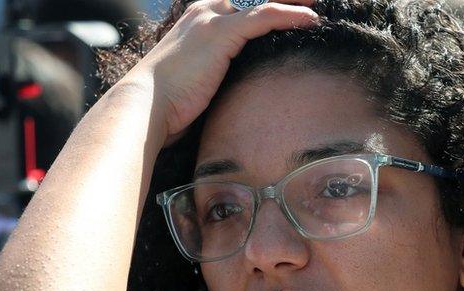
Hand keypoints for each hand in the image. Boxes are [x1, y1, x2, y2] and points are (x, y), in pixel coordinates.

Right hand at [121, 0, 318, 141]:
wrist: (146, 106)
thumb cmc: (169, 105)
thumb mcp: (199, 83)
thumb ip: (221, 76)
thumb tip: (245, 91)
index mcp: (198, 22)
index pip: (243, 9)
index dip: (271, 12)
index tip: (295, 17)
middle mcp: (205, 13)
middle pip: (255, 3)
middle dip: (284, 4)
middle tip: (310, 9)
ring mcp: (212, 20)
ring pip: (264, 6)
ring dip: (294, 6)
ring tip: (316, 13)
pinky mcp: (222, 32)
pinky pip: (266, 17)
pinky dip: (291, 17)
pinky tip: (311, 21)